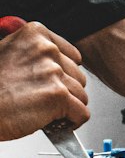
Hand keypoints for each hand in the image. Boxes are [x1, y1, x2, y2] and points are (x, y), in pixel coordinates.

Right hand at [0, 21, 89, 140]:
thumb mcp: (9, 55)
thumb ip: (35, 56)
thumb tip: (58, 69)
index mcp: (35, 33)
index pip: (72, 57)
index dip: (63, 76)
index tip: (48, 86)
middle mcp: (46, 49)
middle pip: (79, 77)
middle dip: (65, 93)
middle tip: (43, 103)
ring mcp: (53, 71)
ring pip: (81, 96)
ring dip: (67, 109)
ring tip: (43, 113)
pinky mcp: (58, 95)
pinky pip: (81, 113)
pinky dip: (71, 123)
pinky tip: (52, 123)